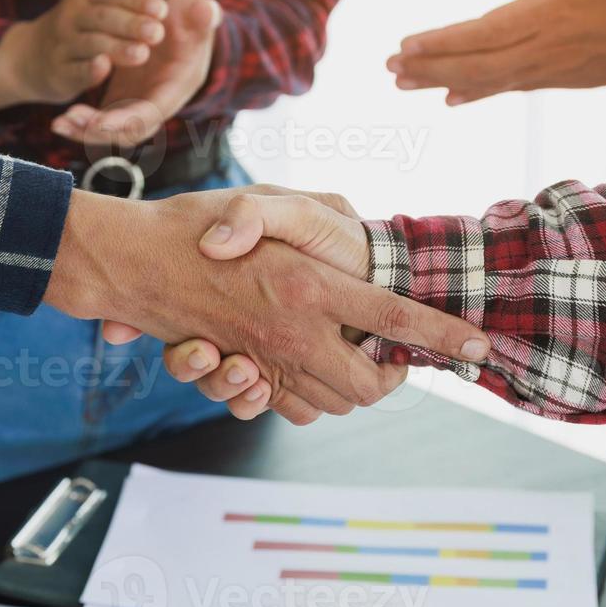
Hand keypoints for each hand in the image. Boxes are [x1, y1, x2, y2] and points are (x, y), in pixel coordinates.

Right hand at [0, 0, 167, 110]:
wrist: (33, 55)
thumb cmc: (83, 18)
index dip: (137, 0)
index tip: (163, 9)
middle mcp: (73, 15)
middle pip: (103, 17)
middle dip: (131, 24)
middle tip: (159, 33)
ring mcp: (64, 44)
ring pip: (90, 44)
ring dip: (116, 48)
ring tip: (143, 54)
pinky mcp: (59, 72)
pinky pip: (73, 71)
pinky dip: (87, 71)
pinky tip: (104, 69)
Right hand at [42, 188, 488, 425]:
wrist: (126, 263)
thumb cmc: (194, 221)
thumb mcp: (258, 199)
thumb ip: (300, 214)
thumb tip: (351, 232)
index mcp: (310, 288)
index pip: (397, 321)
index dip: (444, 336)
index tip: (479, 346)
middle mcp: (292, 335)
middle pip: (368, 387)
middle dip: (389, 376)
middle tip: (391, 352)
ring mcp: (264, 363)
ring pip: (331, 404)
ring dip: (348, 386)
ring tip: (351, 352)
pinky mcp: (240, 377)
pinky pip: (287, 408)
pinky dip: (301, 396)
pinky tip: (301, 362)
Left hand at [51, 0, 221, 147]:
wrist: (182, 27)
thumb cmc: (190, 20)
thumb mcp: (197, 13)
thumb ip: (203, 14)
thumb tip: (207, 10)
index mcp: (178, 85)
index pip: (154, 112)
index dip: (127, 120)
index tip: (99, 123)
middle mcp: (161, 102)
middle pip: (131, 130)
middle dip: (100, 130)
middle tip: (70, 119)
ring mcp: (142, 104)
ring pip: (115, 131)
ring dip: (86, 131)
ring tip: (60, 122)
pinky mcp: (125, 101)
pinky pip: (103, 121)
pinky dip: (82, 124)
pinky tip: (60, 121)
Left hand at [390, 0, 605, 104]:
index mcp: (552, 8)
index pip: (485, 30)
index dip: (443, 41)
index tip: (406, 44)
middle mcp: (547, 44)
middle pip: (478, 62)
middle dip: (430, 66)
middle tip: (389, 70)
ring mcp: (553, 67)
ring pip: (489, 80)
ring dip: (444, 81)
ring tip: (404, 83)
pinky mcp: (561, 77)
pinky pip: (510, 87)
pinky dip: (478, 91)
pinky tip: (451, 98)